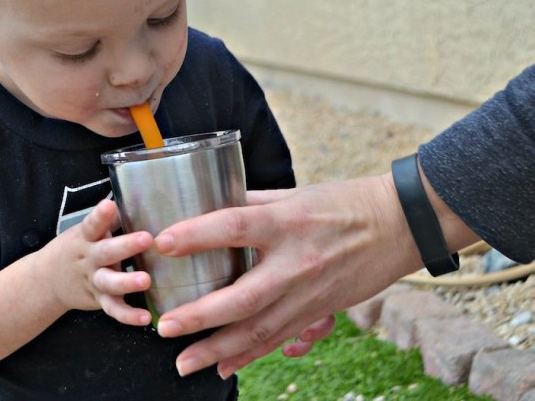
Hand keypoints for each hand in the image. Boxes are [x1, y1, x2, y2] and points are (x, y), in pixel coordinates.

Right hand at [44, 199, 153, 325]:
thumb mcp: (86, 232)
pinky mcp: (99, 300)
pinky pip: (113, 309)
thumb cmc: (78, 248)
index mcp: (86, 238)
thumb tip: (139, 195)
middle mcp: (89, 258)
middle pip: (106, 252)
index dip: (100, 215)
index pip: (91, 224)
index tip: (109, 205)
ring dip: (127, 282)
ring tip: (145, 280)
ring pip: (109, 282)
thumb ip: (109, 220)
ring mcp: (94, 280)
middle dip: (126, 246)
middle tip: (146, 238)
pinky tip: (145, 318)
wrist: (46, 281)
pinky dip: (128, 316)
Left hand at [152, 175, 420, 377]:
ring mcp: (309, 293)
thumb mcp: (293, 194)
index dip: (197, 234)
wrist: (401, 225)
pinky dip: (251, 356)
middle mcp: (296, 262)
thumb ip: (250, 204)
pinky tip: (224, 367)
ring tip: (184, 363)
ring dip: (219, 350)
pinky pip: (281, 338)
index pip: (234, 227)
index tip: (162, 242)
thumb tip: (205, 208)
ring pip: (260, 330)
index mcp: (286, 221)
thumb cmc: (342, 202)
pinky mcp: (319, 311)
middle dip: (200, 316)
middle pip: (243, 296)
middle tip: (165, 327)